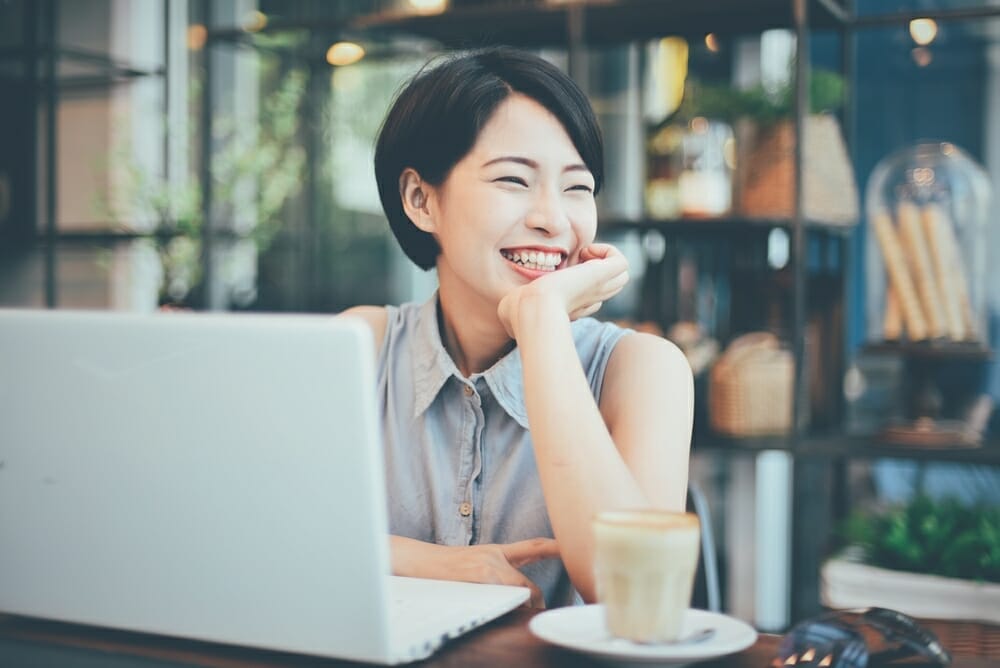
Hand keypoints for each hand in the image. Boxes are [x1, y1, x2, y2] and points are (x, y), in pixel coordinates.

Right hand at [391, 536, 559, 608]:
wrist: (416, 561)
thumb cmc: (443, 567)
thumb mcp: (473, 560)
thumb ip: (495, 571)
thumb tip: (516, 594)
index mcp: (496, 551)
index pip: (533, 547)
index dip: (556, 548)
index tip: (574, 549)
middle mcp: (496, 557)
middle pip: (528, 587)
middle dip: (532, 604)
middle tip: (532, 615)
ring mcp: (489, 568)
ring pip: (517, 595)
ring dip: (516, 610)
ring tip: (506, 616)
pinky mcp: (480, 578)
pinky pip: (502, 600)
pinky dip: (502, 610)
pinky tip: (490, 612)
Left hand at [497, 243, 628, 338]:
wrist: (530, 309)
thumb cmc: (518, 313)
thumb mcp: (515, 307)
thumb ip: (515, 304)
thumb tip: (509, 303)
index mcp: (570, 308)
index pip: (589, 300)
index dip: (578, 285)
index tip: (559, 277)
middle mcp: (588, 300)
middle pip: (609, 287)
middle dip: (596, 269)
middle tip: (576, 262)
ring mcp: (596, 288)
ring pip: (620, 276)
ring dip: (604, 260)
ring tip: (583, 255)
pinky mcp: (600, 276)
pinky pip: (621, 262)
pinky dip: (607, 251)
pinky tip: (587, 252)